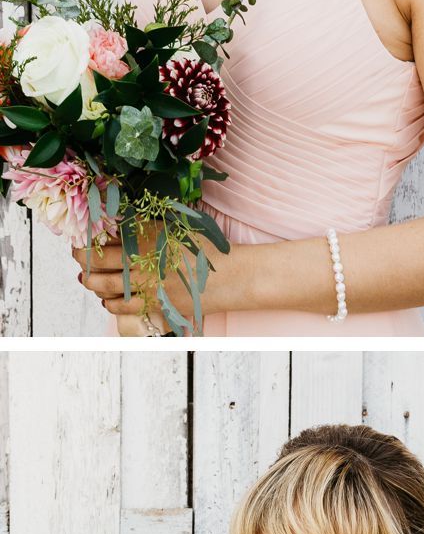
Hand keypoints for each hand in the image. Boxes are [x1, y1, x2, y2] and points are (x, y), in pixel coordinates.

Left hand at [70, 237, 194, 327]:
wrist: (233, 276)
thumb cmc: (206, 250)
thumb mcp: (175, 230)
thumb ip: (146, 228)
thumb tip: (115, 226)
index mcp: (147, 239)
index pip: (102, 240)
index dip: (86, 241)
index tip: (82, 241)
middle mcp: (143, 262)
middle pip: (97, 264)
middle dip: (82, 262)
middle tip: (80, 259)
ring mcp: (149, 286)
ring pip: (105, 288)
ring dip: (92, 284)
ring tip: (90, 280)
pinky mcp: (156, 305)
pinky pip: (123, 307)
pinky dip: (111, 303)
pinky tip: (110, 300)